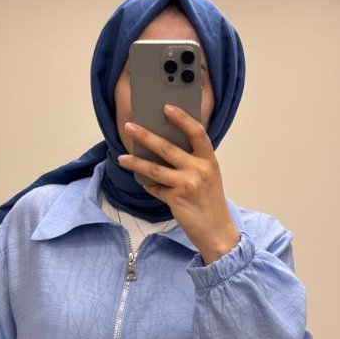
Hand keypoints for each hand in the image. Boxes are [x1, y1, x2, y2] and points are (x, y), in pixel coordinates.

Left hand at [119, 106, 239, 263]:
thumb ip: (193, 162)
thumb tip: (164, 148)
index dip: (182, 118)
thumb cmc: (210, 202)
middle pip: (167, 147)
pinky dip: (148, 185)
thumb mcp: (208, 177)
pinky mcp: (176, 199)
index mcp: (209, 160)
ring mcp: (187, 184)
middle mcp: (199, 170)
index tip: (166, 108)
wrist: (217, 230)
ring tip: (123, 158)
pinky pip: (155, 188)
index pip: (196, 132)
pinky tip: (142, 182)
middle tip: (129, 127)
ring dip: (136, 162)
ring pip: (154, 168)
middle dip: (145, 136)